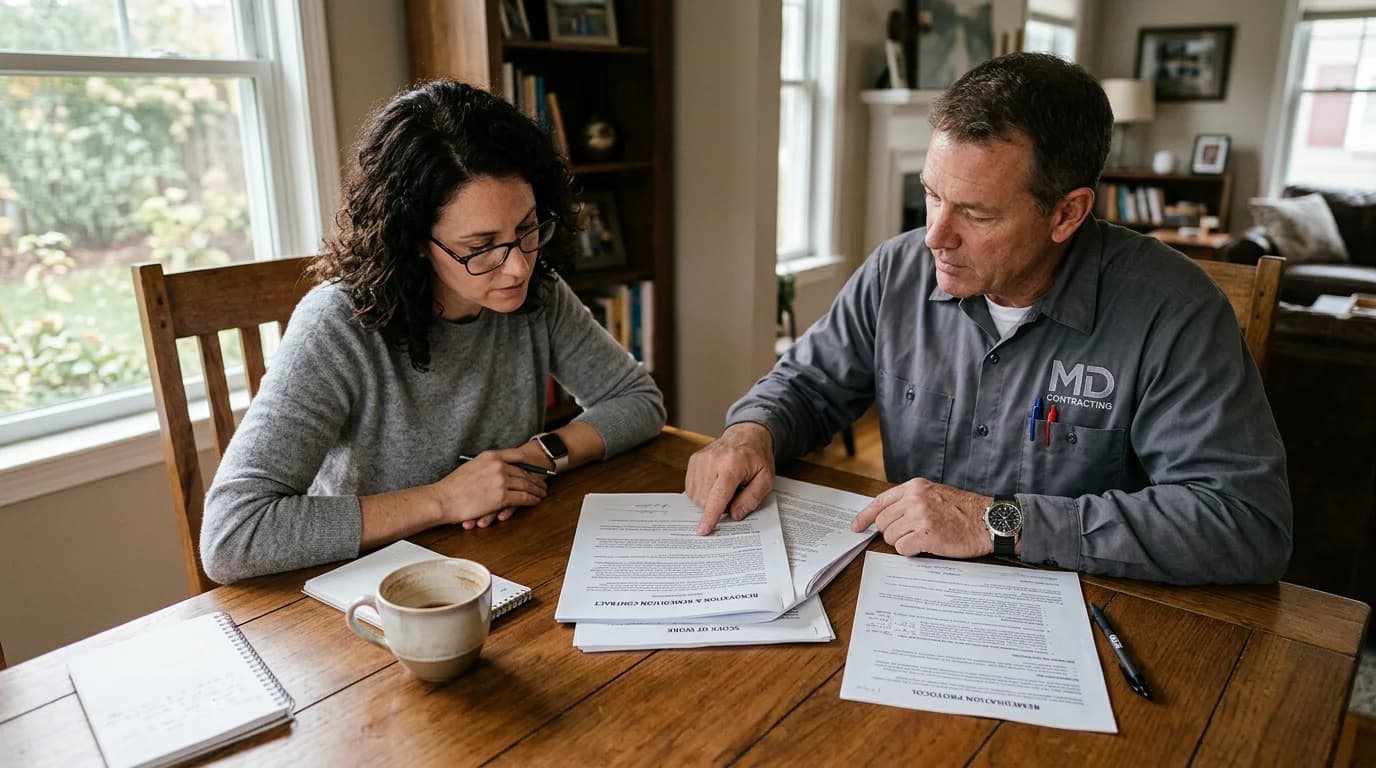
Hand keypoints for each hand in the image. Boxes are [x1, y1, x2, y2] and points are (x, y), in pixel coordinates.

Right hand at [430, 449, 547, 528]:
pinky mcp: (502, 497)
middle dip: (535, 478)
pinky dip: (532, 499)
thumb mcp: (470, 466)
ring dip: (537, 489)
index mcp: (490, 456)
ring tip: (542, 492)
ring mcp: (501, 481)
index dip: (529, 463)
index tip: (536, 467)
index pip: (517, 456)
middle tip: (543, 482)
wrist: (443, 499)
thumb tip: (496, 468)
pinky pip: (523, 497)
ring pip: (527, 485)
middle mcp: (498, 466)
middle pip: (524, 472)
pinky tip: (536, 501)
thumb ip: (486, 465)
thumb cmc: (452, 486)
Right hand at [685, 422, 775, 534]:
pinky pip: (692, 488)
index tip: (703, 530)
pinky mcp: (693, 461)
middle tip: (734, 493)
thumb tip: (734, 515)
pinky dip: (703, 492)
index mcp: (732, 464)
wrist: (746, 435)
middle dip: (719, 505)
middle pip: (707, 500)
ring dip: (710, 499)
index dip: (711, 515)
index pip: (718, 496)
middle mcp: (712, 460)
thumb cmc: (756, 457)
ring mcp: (700, 460)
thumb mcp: (765, 479)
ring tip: (724, 486)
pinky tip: (715, 483)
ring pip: (697, 496)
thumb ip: (751, 499)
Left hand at [851, 478, 993, 557]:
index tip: (856, 527)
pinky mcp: (927, 535)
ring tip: (923, 538)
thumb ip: (910, 501)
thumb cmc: (964, 511)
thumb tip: (886, 517)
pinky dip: (912, 552)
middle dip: (892, 533)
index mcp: (915, 487)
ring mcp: (920, 516)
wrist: (988, 520)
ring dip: (903, 542)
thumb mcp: (934, 494)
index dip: (864, 517)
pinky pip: (903, 549)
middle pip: (883, 523)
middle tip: (910, 535)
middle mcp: (915, 499)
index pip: (879, 501)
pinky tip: (927, 546)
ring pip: (890, 537)